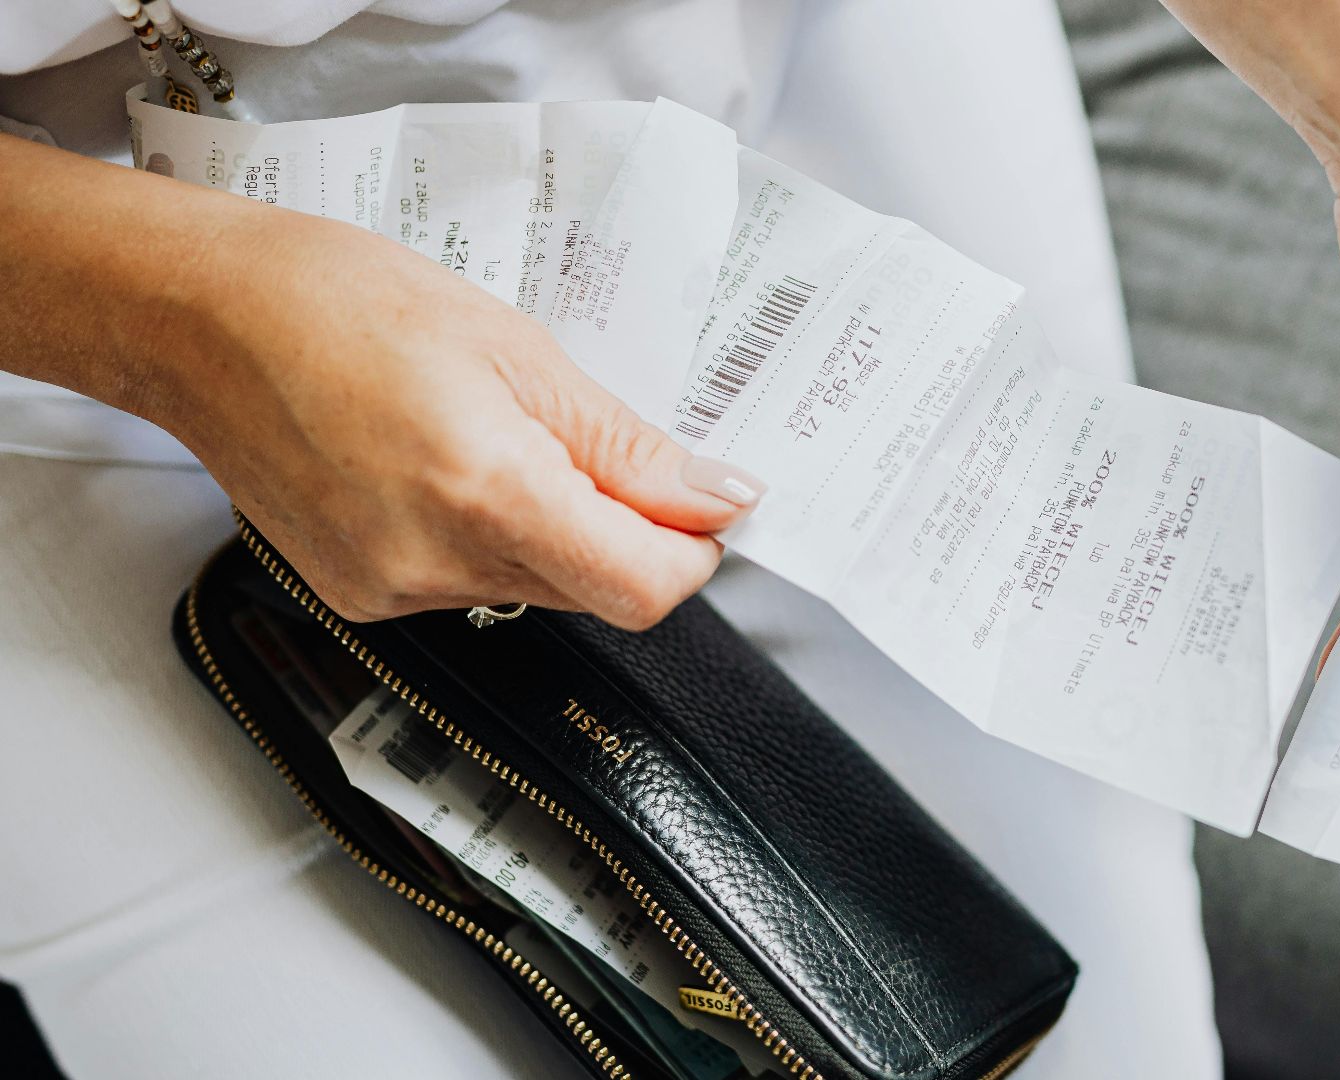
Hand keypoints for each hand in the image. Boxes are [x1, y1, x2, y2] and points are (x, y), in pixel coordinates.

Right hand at [148, 211, 764, 628]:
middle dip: (624, 528)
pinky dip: (489, 538)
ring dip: (555, 529)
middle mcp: (436, 563)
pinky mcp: (359, 599)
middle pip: (595, 590)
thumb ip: (625, 443)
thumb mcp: (517, 349)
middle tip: (590, 441)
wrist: (198, 320)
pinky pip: (471, 586)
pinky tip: (445, 466)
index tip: (701, 505)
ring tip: (497, 436)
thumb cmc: (339, 302)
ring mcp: (391, 591)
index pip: (644, 588)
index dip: (692, 551)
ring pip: (536, 590)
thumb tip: (715, 496)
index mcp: (488, 492)